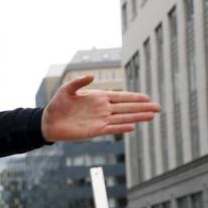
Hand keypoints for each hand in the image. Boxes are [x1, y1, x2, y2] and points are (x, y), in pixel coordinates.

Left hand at [41, 75, 160, 141]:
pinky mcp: (94, 131)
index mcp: (98, 97)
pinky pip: (110, 129)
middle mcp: (102, 109)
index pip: (120, 97)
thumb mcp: (66, 90)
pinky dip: (120, 128)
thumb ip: (79, 82)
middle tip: (158, 108)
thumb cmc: (57, 105)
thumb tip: (92, 76)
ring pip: (122, 118)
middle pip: (126, 108)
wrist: (48, 122)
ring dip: (136, 118)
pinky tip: (132, 127)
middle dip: (142, 108)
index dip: (134, 97)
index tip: (148, 98)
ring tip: (152, 117)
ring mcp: (99, 120)